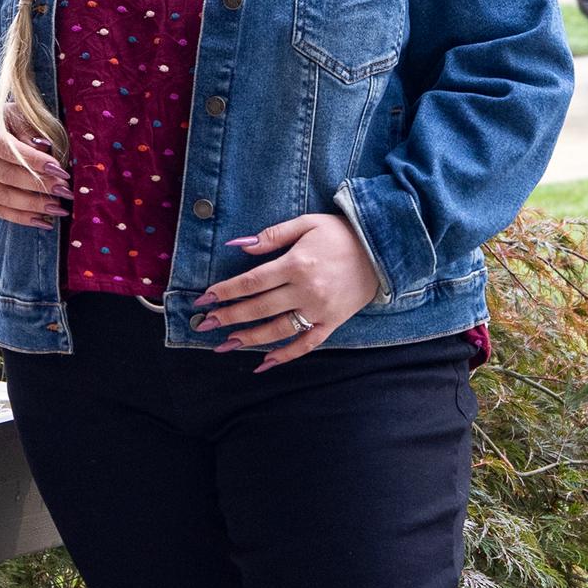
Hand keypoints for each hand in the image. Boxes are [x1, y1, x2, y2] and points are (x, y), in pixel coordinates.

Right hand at [0, 101, 67, 227]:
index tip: (60, 169)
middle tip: (65, 189)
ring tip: (60, 208)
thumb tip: (46, 149)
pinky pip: (1, 211)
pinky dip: (23, 218)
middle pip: (8, 175)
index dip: (34, 161)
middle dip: (40, 184)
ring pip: (5, 197)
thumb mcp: (13, 115)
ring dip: (34, 205)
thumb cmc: (0, 122)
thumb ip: (28, 130)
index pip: (9, 150)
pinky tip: (45, 222)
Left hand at [193, 212, 380, 371]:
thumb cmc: (340, 233)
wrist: (382, 248)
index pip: (251, 282)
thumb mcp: (306, 224)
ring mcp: (320, 310)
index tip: (205, 299)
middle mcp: (306, 290)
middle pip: (259, 308)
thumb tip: (238, 245)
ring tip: (225, 345)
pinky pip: (306, 344)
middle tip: (206, 325)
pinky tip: (264, 363)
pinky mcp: (332, 322)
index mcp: (296, 264)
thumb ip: (271, 235)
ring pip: (278, 330)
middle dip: (229, 317)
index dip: (225, 291)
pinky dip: (285, 355)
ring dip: (249, 339)